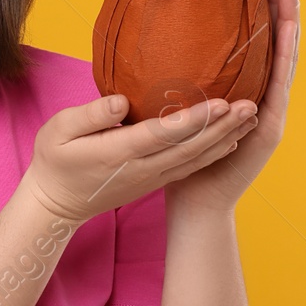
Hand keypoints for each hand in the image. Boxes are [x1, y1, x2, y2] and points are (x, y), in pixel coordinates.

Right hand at [22, 91, 254, 225]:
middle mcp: (141, 169)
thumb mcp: (59, 131)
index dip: (194, 119)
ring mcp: (151, 178)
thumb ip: (90, 115)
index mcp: (118, 153)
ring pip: (195, 158)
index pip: (163, 134)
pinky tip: (232, 138)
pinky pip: (190, 166)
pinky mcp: (155, 181)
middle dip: (223, 126)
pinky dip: (214, 152)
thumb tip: (123, 102)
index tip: (220, 101)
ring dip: (226, 138)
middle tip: (251, 104)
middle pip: (190, 147)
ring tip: (252, 116)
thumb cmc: (54, 159)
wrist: (56, 204)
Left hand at [165, 0, 300, 213]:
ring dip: (289, 23)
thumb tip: (155, 32)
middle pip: (275, 42)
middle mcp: (261, 95)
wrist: (195, 199)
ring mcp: (269, 110)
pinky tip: (287, 32)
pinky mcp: (268, 127)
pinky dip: (284, 57)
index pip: (255, 40)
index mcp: (242, 88)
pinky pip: (278, 85)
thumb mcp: (179, 103)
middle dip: (280, 5)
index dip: (261, 7)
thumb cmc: (182, 150)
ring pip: (283, 58)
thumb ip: (180, 73)